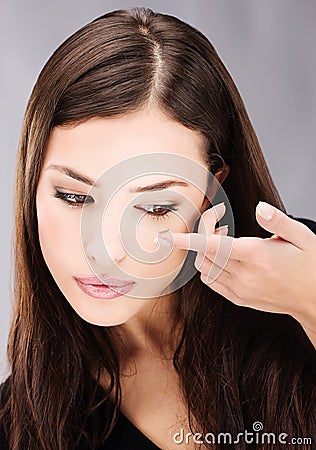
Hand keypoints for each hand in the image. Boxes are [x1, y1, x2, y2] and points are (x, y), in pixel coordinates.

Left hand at [157, 202, 315, 347]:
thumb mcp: (302, 237)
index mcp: (257, 256)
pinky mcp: (239, 299)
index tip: (167, 237)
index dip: (188, 239)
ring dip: (206, 251)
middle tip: (221, 222)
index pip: (213, 245)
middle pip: (205, 253)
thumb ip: (278, 221)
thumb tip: (258, 207)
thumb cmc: (311, 266)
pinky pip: (212, 282)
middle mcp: (245, 275)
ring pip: (205, 268)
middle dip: (204, 233)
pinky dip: (210, 267)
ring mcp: (240, 290)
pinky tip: (226, 258)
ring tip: (226, 240)